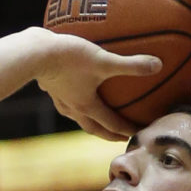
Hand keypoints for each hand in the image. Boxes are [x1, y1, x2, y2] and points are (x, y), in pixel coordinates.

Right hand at [35, 29, 161, 139]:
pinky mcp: (51, 88)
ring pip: (79, 117)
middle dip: (109, 134)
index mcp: (87, 107)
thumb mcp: (103, 59)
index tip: (139, 135)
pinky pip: (66, 100)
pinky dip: (76, 103)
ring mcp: (60, 100)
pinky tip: (75, 91)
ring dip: (91, 122)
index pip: (112, 125)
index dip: (127, 130)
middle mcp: (74, 108)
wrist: (33, 53)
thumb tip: (158, 65)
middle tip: (121, 137)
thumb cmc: (68, 57)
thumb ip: (130, 64)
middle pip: (95, 128)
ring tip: (99, 118)